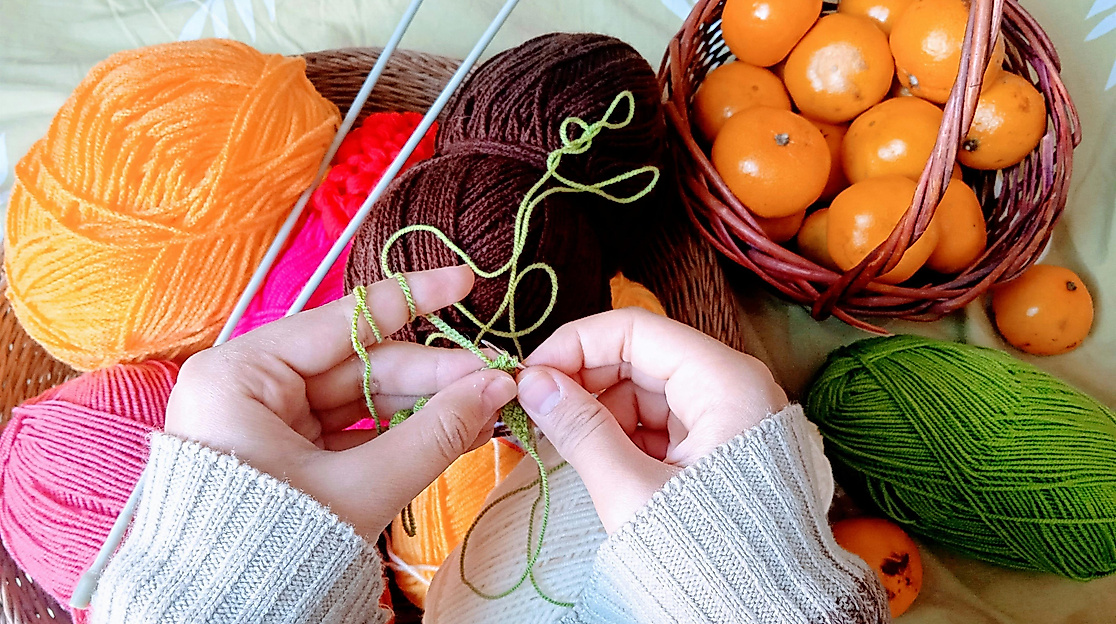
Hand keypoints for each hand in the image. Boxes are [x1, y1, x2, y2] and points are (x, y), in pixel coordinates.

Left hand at [165, 266, 516, 538]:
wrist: (225, 619)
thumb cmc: (274, 548)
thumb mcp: (362, 486)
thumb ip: (434, 432)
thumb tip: (498, 387)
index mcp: (240, 374)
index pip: (342, 320)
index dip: (411, 299)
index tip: (464, 280)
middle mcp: (247, 386)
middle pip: (358, 364)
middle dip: (432, 374)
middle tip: (495, 378)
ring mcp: (264, 419)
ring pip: (360, 397)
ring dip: (422, 403)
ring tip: (483, 405)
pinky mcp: (283, 451)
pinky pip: (350, 428)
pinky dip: (398, 431)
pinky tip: (450, 427)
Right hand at [517, 308, 787, 532]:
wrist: (765, 613)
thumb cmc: (709, 553)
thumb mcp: (632, 491)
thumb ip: (579, 430)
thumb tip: (534, 384)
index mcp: (725, 382)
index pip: (636, 331)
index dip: (576, 344)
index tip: (531, 373)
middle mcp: (731, 387)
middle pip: (640, 358)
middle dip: (583, 380)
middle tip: (534, 407)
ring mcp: (725, 418)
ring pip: (645, 391)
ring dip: (597, 409)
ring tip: (556, 438)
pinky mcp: (716, 447)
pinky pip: (658, 423)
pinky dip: (620, 434)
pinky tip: (587, 452)